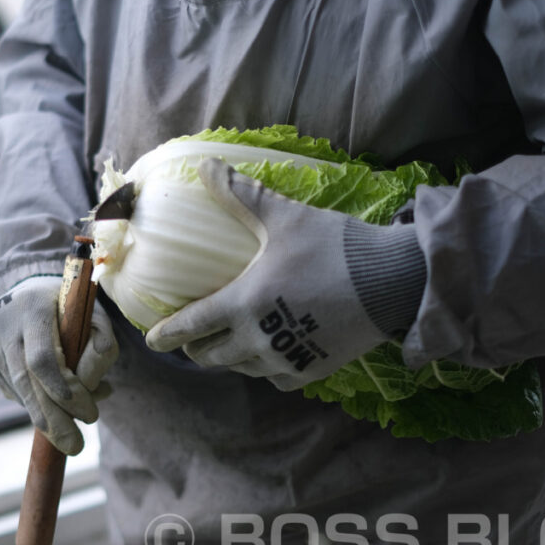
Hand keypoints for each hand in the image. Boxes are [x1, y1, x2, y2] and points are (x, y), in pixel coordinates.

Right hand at [0, 276, 117, 453]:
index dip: (63, 389)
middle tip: (76, 447)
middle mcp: (5, 326)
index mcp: (33, 308)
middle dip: (54, 419)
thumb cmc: (67, 304)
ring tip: (69, 440)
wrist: (24, 288)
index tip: (89, 413)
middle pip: (27, 382)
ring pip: (18, 391)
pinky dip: (35, 404)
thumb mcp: (90, 310)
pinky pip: (12, 390)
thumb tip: (100, 386)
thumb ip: (102, 341)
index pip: (42, 358)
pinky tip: (56, 408)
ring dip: (45, 418)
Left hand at [145, 159, 400, 390]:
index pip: (192, 325)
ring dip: (230, 357)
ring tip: (229, 344)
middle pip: (212, 356)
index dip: (167, 334)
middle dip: (197, 348)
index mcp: (244, 304)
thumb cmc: (335, 247)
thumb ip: (242, 196)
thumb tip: (208, 166)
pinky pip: (276, 378)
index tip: (152, 342)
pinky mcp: (313, 371)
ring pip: (242, 368)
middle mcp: (259, 339)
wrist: (393, 282)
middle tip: (193, 339)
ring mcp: (286, 359)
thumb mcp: (285, 217)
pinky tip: (270, 354)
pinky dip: (265, 368)